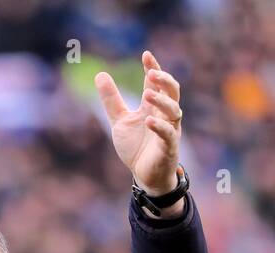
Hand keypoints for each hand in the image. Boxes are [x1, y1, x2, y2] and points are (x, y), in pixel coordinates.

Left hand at [95, 50, 183, 212]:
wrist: (143, 175)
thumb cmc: (136, 147)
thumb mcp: (120, 120)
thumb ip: (112, 100)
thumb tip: (100, 74)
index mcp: (153, 107)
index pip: (157, 83)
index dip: (153, 68)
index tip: (146, 55)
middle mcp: (164, 115)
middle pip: (172, 91)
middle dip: (164, 80)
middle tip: (151, 73)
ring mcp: (169, 130)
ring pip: (174, 110)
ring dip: (162, 101)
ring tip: (148, 94)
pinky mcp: (169, 147)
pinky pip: (169, 134)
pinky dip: (160, 126)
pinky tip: (149, 120)